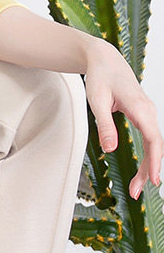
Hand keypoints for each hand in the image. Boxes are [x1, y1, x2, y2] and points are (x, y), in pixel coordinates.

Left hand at [84, 40, 162, 199]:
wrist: (104, 60)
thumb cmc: (100, 77)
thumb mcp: (97, 100)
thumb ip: (104, 124)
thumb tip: (110, 149)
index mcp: (140, 108)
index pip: (153, 139)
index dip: (154, 161)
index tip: (152, 180)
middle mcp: (148, 111)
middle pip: (155, 147)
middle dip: (148, 171)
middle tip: (135, 192)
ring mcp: (148, 114)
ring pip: (153, 145)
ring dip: (147, 166)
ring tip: (135, 187)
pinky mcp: (143, 116)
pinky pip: (149, 140)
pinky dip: (147, 156)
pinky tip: (143, 171)